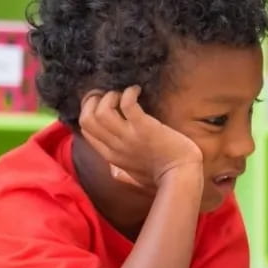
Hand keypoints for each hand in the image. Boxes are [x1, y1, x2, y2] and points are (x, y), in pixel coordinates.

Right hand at [79, 86, 202, 189]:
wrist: (181, 175)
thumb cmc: (163, 175)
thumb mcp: (133, 176)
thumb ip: (120, 171)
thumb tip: (112, 169)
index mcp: (111, 156)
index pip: (86, 131)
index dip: (89, 112)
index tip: (103, 103)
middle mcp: (115, 146)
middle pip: (86, 119)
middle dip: (94, 101)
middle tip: (110, 94)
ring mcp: (128, 137)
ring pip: (101, 111)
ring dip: (110, 97)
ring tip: (124, 94)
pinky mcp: (144, 128)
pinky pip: (127, 105)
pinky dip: (129, 93)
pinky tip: (137, 91)